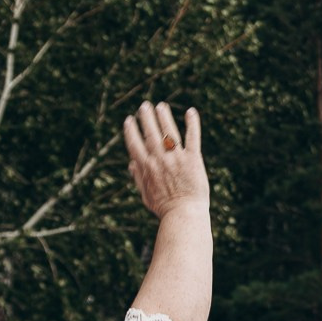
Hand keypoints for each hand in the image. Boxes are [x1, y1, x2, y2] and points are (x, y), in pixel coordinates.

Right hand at [124, 101, 206, 220]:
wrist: (184, 214)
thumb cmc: (165, 209)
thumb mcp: (146, 195)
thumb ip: (138, 178)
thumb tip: (131, 164)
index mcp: (146, 167)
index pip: (135, 143)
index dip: (130, 130)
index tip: (128, 120)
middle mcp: (159, 159)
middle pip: (150, 133)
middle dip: (146, 117)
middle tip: (144, 106)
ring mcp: (176, 157)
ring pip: (168, 131)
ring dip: (164, 116)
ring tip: (161, 106)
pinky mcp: (193, 158)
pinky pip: (192, 137)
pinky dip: (192, 123)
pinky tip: (190, 112)